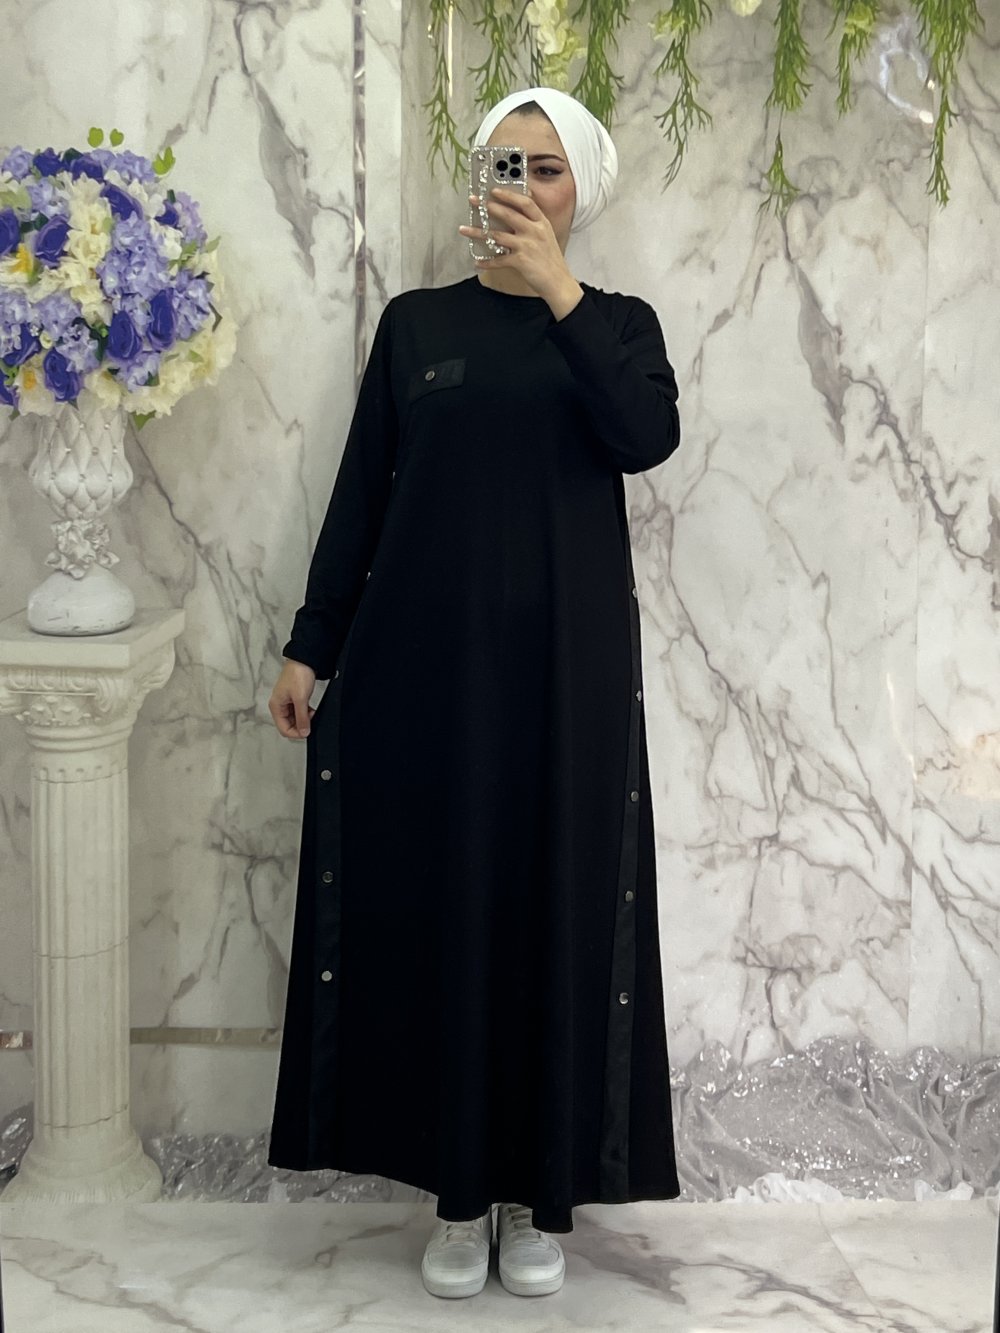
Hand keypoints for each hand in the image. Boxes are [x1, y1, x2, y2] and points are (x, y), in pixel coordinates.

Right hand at [269, 659, 316, 738]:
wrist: (305, 659)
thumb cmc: (298, 673)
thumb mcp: (301, 699)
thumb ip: (302, 717)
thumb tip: (304, 732)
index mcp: (276, 706)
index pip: (283, 729)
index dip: (296, 733)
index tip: (307, 731)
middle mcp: (279, 705)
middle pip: (288, 725)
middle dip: (301, 725)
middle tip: (310, 721)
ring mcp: (287, 701)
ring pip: (295, 719)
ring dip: (304, 719)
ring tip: (311, 713)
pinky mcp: (294, 698)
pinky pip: (299, 711)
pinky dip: (305, 713)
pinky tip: (311, 709)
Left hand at [459, 188, 577, 304]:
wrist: (559, 282)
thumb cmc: (551, 260)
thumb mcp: (547, 236)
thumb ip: (534, 224)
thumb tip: (516, 212)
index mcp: (542, 223)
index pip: (525, 202)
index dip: (508, 194)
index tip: (494, 190)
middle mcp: (535, 231)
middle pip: (508, 214)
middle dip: (488, 206)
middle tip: (474, 201)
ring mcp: (527, 246)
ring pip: (497, 235)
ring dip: (478, 232)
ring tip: (464, 229)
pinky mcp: (521, 261)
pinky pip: (499, 260)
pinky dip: (487, 262)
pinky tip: (478, 262)